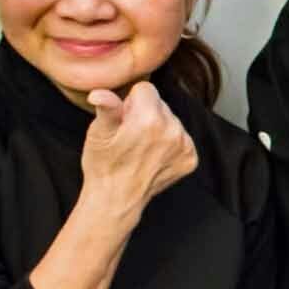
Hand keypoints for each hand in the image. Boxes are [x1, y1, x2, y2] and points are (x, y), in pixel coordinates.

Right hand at [79, 82, 197, 217]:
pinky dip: (169, 144)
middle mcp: (173, 130)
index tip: (123, 119)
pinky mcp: (191, 158)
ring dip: (158, 128)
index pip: (145, 88)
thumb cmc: (104, 166)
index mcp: (149, 119)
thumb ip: (106, 108)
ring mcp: (184, 146)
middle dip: (145, 113)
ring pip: (171, 120)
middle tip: (129, 136)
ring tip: (140, 148)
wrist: (117, 199)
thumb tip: (99, 94)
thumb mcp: (98, 134)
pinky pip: (181, 138)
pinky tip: (153, 156)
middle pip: (160, 103)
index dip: (130, 102)